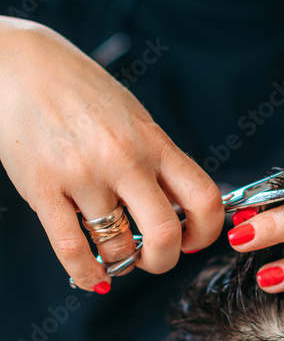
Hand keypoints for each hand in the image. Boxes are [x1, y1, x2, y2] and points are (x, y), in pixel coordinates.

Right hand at [0, 17, 223, 291]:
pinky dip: (87, 274)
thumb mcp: (136, 120)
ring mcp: (84, 175)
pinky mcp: (43, 188)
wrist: (19, 65)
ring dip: (121, 262)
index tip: (194, 241)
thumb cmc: (84, 94)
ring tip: (116, 254)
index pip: (204, 197)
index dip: (207, 232)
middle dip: (164, 261)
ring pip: (117, 247)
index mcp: (155, 142)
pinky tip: (93, 276)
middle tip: (153, 258)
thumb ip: (160, 163)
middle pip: (165, 234)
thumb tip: (185, 208)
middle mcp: (125, 159)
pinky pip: (71, 249)